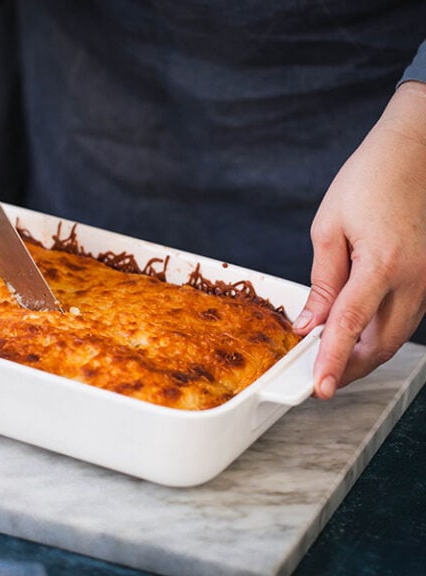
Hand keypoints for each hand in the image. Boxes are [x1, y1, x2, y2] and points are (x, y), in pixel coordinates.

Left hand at [293, 81, 425, 398]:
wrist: (418, 149)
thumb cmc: (369, 179)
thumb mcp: (330, 226)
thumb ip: (322, 280)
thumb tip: (309, 322)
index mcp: (382, 263)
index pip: (350, 325)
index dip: (331, 361)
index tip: (318, 388)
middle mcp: (415, 278)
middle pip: (382, 344)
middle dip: (349, 369)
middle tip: (320, 381)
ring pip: (398, 336)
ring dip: (366, 355)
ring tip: (334, 363)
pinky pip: (408, 318)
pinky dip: (382, 334)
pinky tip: (359, 336)